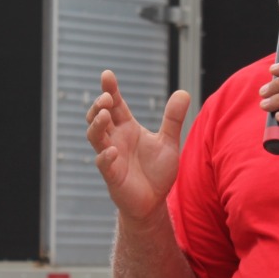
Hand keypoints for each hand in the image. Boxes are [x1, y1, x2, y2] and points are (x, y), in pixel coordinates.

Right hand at [86, 70, 191, 222]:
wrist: (154, 202)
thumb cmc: (157, 172)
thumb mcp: (168, 142)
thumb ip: (173, 119)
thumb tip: (184, 92)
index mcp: (127, 128)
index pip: (116, 104)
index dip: (110, 89)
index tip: (107, 75)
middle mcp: (115, 139)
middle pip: (98, 117)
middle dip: (99, 105)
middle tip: (107, 97)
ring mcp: (111, 156)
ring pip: (95, 136)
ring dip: (97, 125)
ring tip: (105, 115)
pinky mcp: (112, 175)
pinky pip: (103, 163)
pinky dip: (105, 156)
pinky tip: (112, 151)